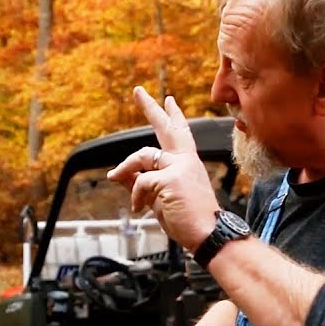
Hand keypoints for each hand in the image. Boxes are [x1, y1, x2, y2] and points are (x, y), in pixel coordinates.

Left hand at [107, 86, 220, 251]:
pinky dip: (135, 196)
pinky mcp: (170, 178)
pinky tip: (139, 208)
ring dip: (125, 167)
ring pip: (142, 155)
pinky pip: (140, 181)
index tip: (168, 100)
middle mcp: (185, 160)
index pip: (180, 133)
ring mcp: (179, 167)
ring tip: (115, 176)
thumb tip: (117, 174)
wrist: (209, 235)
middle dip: (150, 107)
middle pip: (165, 127)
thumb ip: (141, 184)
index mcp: (188, 163)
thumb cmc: (189, 221)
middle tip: (138, 91)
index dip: (173, 116)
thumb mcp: (161, 199)